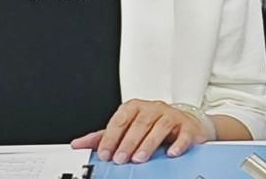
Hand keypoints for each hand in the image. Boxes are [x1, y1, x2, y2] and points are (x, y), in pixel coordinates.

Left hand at [72, 99, 211, 162]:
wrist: (183, 125)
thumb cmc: (151, 126)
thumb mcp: (126, 129)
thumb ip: (104, 137)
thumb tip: (78, 144)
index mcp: (135, 108)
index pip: (121, 119)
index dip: (112, 136)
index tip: (105, 153)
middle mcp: (153, 108)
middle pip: (140, 123)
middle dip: (128, 142)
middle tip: (120, 158)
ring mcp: (171, 116)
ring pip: (160, 126)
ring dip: (149, 143)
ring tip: (139, 158)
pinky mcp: (187, 126)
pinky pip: (183, 133)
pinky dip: (178, 143)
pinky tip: (171, 153)